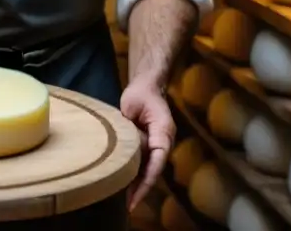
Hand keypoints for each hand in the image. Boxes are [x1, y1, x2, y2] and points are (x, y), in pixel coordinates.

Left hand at [119, 79, 174, 212]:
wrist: (146, 86)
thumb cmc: (140, 94)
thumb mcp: (133, 105)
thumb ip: (131, 126)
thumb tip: (128, 146)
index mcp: (163, 132)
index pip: (157, 159)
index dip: (148, 178)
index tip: (138, 192)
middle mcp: (163, 141)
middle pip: (155, 169)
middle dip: (144, 187)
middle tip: (130, 204)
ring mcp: (157, 144)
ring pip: (150, 168)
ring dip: (140, 184)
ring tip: (128, 201)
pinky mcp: (149, 145)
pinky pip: (144, 163)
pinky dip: (137, 175)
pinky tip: (127, 185)